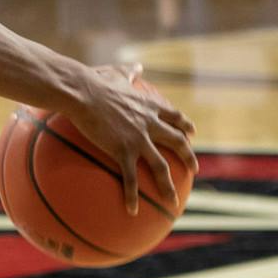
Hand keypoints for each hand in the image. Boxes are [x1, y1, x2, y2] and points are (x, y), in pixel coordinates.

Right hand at [60, 65, 197, 214]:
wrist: (82, 93)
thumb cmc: (94, 81)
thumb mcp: (116, 73)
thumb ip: (129, 72)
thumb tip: (137, 66)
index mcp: (149, 106)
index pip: (174, 117)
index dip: (185, 126)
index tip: (191, 133)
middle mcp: (150, 124)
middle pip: (177, 142)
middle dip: (188, 157)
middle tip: (194, 169)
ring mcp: (139, 139)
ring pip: (161, 166)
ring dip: (169, 185)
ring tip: (174, 201)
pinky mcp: (123, 151)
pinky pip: (130, 178)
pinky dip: (132, 196)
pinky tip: (132, 211)